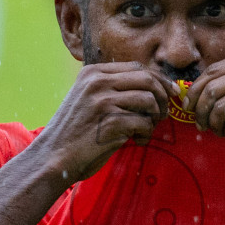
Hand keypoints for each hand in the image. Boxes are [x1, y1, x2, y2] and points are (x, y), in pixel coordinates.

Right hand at [37, 62, 175, 181]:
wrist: (53, 156)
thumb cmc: (74, 132)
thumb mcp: (87, 99)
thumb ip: (112, 89)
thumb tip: (153, 86)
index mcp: (92, 73)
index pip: (137, 67)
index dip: (159, 79)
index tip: (171, 92)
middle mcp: (97, 82)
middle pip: (147, 79)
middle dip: (162, 97)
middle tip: (163, 114)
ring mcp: (103, 101)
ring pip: (149, 100)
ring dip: (154, 118)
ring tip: (145, 130)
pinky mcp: (109, 122)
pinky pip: (143, 123)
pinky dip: (145, 134)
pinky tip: (136, 141)